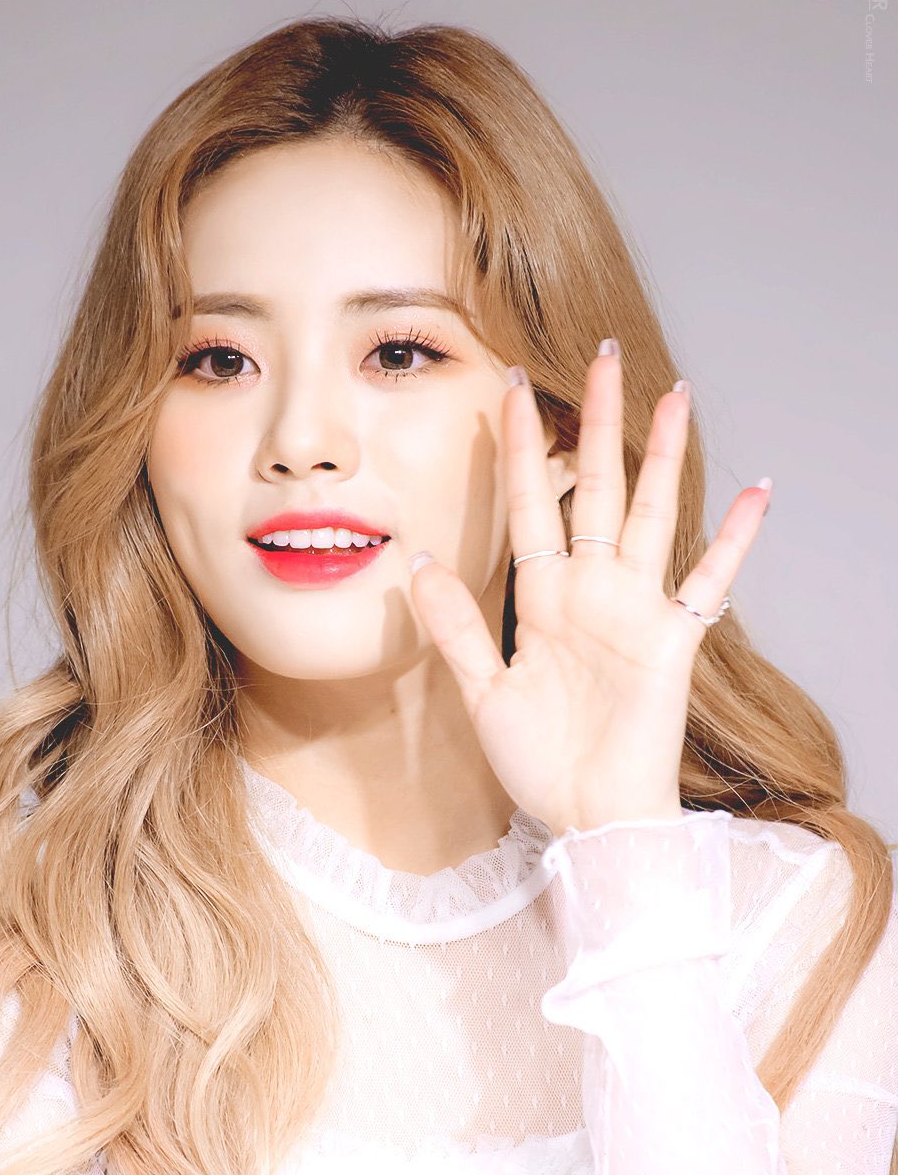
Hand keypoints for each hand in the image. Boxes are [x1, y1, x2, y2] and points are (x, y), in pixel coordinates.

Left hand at [407, 345, 771, 838]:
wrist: (588, 818)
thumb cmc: (539, 763)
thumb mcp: (481, 692)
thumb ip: (455, 627)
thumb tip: (418, 561)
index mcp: (544, 598)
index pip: (532, 505)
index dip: (521, 451)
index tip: (508, 391)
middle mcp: (593, 591)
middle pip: (598, 489)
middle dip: (597, 424)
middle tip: (601, 356)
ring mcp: (637, 610)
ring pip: (653, 514)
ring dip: (664, 457)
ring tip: (676, 395)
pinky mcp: (673, 640)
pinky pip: (709, 580)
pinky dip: (736, 538)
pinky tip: (757, 491)